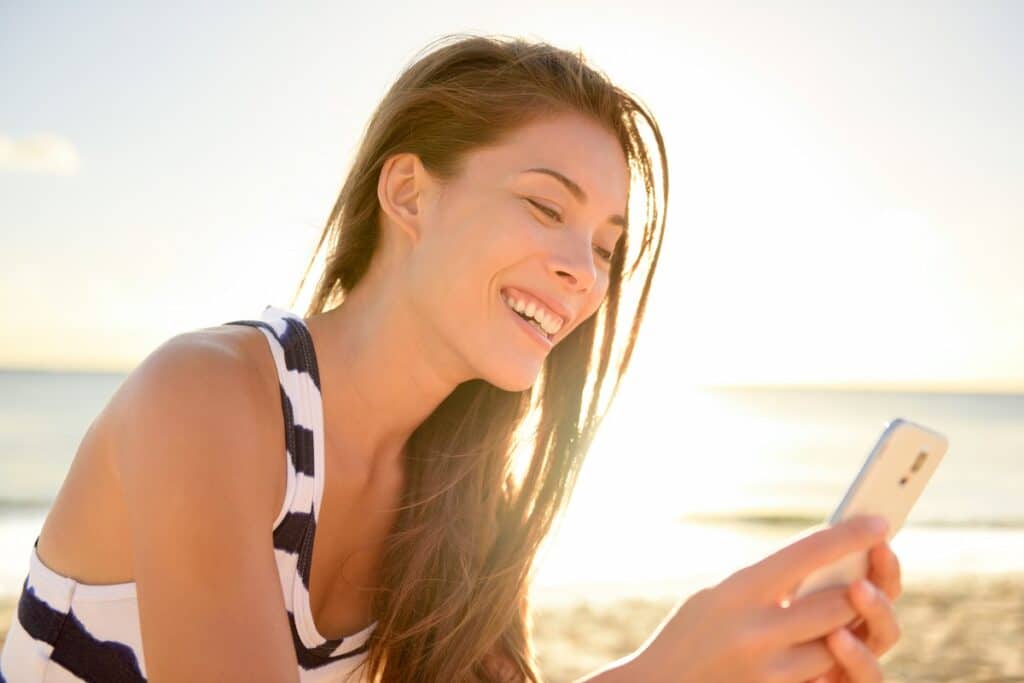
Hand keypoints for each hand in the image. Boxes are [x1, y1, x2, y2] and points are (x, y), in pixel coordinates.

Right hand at [623, 515, 890, 682]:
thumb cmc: (687, 637)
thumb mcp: (715, 597)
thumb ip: (764, 584)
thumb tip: (819, 563)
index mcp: (737, 591)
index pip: (807, 552)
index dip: (849, 534)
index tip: (879, 521)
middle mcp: (756, 629)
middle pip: (839, 602)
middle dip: (859, 590)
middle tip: (868, 577)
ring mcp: (769, 670)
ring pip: (840, 643)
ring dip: (848, 628)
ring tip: (842, 616)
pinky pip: (826, 675)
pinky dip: (831, 659)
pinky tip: (827, 647)